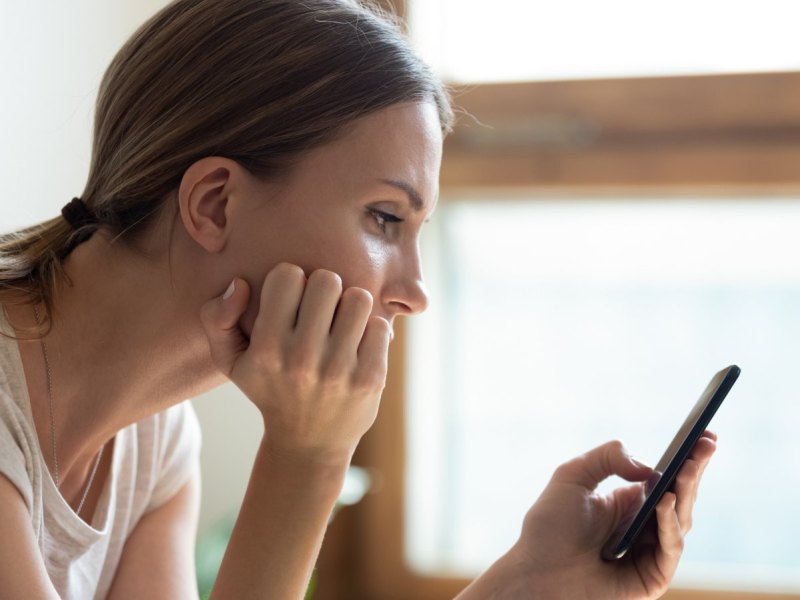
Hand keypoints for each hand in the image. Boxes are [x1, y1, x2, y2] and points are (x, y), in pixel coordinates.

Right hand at [200, 263, 390, 465]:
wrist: (309, 444)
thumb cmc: (269, 389)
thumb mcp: (230, 361)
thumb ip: (216, 318)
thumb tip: (240, 284)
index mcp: (266, 348)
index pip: (288, 275)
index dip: (292, 281)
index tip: (293, 301)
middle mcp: (302, 358)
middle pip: (327, 280)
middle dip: (325, 289)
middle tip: (322, 308)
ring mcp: (339, 370)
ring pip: (359, 298)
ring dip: (352, 306)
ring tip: (342, 323)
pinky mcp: (370, 378)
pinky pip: (380, 326)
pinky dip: (371, 330)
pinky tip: (358, 345)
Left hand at [513, 435, 716, 598]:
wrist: (536, 572)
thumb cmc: (549, 527)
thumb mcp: (572, 476)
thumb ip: (607, 458)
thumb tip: (647, 468)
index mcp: (629, 503)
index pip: (665, 478)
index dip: (687, 457)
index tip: (704, 433)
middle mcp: (644, 526)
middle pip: (680, 496)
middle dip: (694, 469)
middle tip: (707, 443)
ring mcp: (650, 552)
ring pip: (681, 520)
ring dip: (686, 492)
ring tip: (686, 467)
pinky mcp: (652, 577)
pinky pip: (669, 548)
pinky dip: (669, 523)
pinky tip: (663, 501)